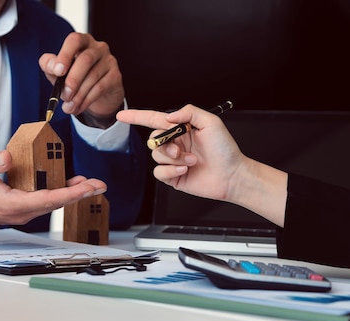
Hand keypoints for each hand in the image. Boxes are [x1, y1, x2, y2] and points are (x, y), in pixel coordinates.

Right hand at [0, 150, 106, 227]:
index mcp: (13, 205)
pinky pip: (49, 200)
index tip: (85, 188)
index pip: (46, 200)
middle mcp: (24, 212)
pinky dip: (64, 191)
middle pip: (57, 203)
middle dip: (80, 193)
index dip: (68, 193)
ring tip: (93, 183)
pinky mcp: (28, 206)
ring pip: (55, 202)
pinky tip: (75, 183)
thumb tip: (8, 156)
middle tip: (99, 185)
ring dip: (74, 192)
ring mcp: (27, 211)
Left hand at [39, 32, 124, 124]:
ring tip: (69, 107)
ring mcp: (109, 60)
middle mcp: (97, 47)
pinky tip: (78, 107)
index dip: (65, 55)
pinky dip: (86, 100)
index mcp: (81, 42)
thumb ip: (50, 66)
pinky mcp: (116, 75)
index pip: (74, 40)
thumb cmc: (75, 78)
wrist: (97, 94)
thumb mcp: (58, 72)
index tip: (58, 71)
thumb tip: (52, 67)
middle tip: (64, 95)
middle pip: (85, 59)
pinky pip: (100, 87)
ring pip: (93, 76)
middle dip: (72, 80)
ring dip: (78, 95)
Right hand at [116, 104, 244, 201]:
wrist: (232, 176)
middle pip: (153, 138)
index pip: (153, 119)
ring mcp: (172, 161)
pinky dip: (171, 170)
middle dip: (164, 144)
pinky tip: (186, 170)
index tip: (121, 115)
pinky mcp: (172, 176)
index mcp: (181, 129)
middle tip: (180, 150)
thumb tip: (169, 117)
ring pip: (156, 155)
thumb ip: (189, 112)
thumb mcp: (211, 122)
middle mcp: (175, 143)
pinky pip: (159, 172)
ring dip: (173, 159)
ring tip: (191, 161)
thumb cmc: (225, 150)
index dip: (136, 117)